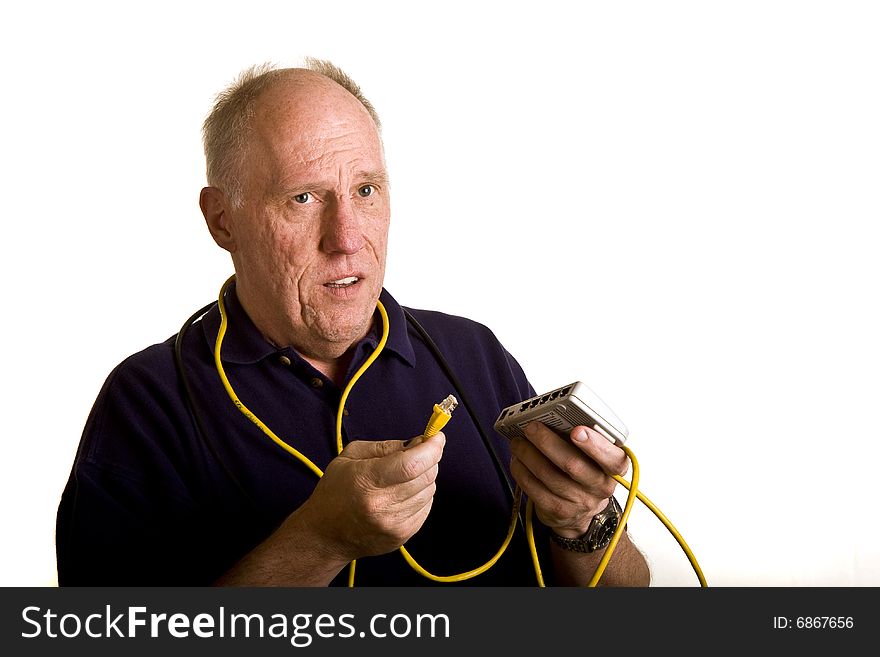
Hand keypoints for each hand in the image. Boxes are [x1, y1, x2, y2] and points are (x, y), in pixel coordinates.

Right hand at [296, 433, 445, 560]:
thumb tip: (418, 443)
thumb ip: (386, 446)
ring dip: (424, 477)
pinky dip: (420, 495)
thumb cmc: (335, 493)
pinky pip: (426, 507)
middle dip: (429, 458)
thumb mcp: (351, 457)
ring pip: (430, 490)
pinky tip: (401, 494)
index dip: (431, 448)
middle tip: (418, 452)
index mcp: (367, 482)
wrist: (325, 535)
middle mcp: (383, 506)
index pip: (413, 463)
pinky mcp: (402, 536)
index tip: (436, 437)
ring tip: (402, 477)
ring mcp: (394, 524)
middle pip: (426, 475)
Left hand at [510, 422, 627, 537]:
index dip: (595, 444)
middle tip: (532, 428)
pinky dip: (521, 470)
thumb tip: (553, 417)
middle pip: (572, 464)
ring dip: (528, 454)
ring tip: (518, 442)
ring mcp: (579, 502)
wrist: (581, 511)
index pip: (613, 458)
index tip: (577, 431)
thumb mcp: (594, 456)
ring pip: (548, 475)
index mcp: (614, 468)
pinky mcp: (557, 511)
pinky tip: (517, 460)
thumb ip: (582, 438)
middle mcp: (599, 487)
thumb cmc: (585, 472)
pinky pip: (534, 489)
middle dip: (547, 442)